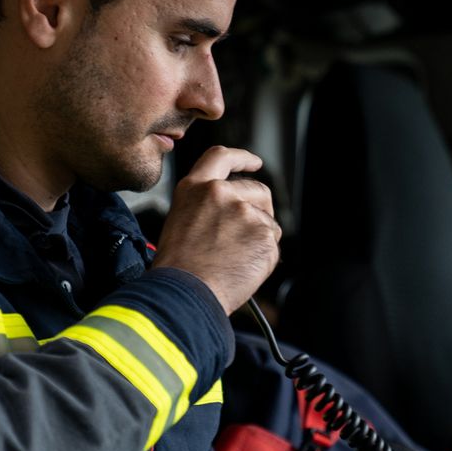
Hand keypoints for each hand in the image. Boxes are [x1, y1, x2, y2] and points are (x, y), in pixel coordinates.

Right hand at [150, 146, 279, 314]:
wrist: (184, 292)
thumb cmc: (179, 267)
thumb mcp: (181, 221)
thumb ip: (206, 206)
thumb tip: (233, 208)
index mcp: (195, 188)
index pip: (221, 157)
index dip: (241, 158)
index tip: (253, 162)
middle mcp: (219, 193)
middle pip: (257, 190)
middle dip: (259, 210)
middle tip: (245, 236)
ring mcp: (243, 211)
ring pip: (268, 220)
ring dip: (260, 236)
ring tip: (235, 258)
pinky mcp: (262, 233)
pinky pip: (272, 243)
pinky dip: (263, 257)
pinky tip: (242, 267)